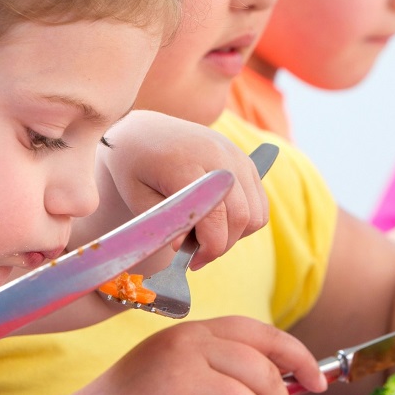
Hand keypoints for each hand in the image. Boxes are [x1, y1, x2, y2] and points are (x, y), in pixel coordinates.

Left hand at [90, 111, 268, 268]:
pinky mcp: (245, 161)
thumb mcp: (137, 198)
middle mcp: (218, 155)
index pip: (215, 216)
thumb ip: (164, 224)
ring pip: (256, 214)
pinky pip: (260, 204)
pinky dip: (245, 221)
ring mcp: (236, 156)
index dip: (208, 247)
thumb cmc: (134, 166)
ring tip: (206, 235)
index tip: (191, 262)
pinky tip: (218, 222)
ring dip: (235, 235)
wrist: (144, 132)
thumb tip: (184, 247)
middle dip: (221, 246)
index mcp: (186, 163)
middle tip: (197, 255)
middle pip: (240, 217)